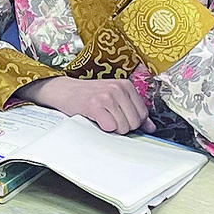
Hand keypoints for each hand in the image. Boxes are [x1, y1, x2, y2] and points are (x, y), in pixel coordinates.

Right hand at [20, 75, 148, 134]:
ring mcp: (107, 96)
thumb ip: (133, 111)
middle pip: (135, 122)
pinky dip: (103, 128)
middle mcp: (118, 88)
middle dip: (122, 126)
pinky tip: (95, 119)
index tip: (119, 118)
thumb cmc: (88, 96)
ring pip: (124, 127)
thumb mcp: (114, 98)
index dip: (132, 121)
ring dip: (112, 128)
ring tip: (101, 118)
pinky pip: (110, 127)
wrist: (63, 90)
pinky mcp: (95, 105)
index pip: (143, 114)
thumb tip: (151, 127)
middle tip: (108, 119)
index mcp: (126, 85)